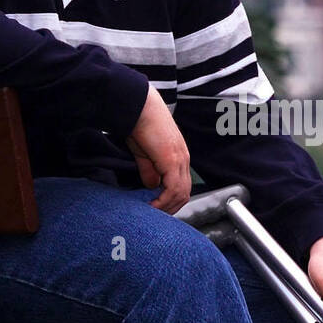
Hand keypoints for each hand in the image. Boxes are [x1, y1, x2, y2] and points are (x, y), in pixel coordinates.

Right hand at [125, 84, 191, 213]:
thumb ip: (150, 170)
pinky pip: (173, 188)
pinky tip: (152, 205)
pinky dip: (163, 201)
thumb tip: (152, 186)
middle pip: (185, 193)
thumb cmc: (139, 124)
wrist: (137, 106)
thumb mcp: (144, 153)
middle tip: (155, 216)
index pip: (181, 186)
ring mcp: (180, 159)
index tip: (156, 208)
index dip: (170, 201)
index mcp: (178, 156)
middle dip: (170, 208)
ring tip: (151, 213)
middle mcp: (183, 159)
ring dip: (167, 207)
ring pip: (181, 193)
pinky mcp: (172, 160)